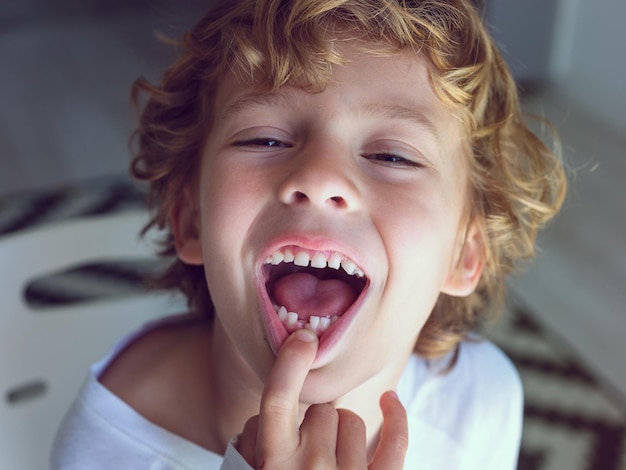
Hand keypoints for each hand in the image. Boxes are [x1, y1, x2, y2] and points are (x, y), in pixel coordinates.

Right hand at [236, 329, 407, 468]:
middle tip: (302, 456)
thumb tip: (270, 415)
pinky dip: (396, 417)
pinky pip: (396, 439)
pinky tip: (391, 401)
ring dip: (340, 435)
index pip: (277, 400)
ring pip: (352, 421)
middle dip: (311, 425)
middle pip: (319, 410)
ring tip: (327, 468)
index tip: (302, 339)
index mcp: (273, 465)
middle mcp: (312, 469)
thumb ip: (253, 447)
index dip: (289, 364)